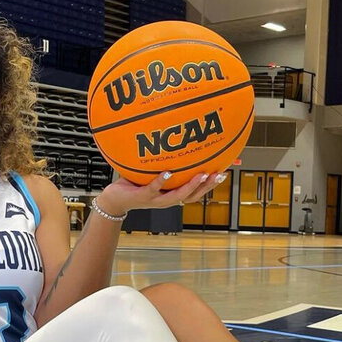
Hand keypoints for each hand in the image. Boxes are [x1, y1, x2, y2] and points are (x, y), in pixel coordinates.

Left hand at [97, 171, 223, 216]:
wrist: (114, 199)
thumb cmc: (135, 183)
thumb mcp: (153, 171)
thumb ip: (166, 161)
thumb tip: (176, 141)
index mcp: (173, 193)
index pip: (198, 190)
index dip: (213, 181)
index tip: (227, 169)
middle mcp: (168, 199)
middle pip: (193, 196)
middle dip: (208, 185)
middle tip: (220, 173)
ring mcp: (156, 199)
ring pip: (178, 195)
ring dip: (191, 185)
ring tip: (201, 173)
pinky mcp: (142, 196)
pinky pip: (153, 189)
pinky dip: (161, 181)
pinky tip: (167, 172)